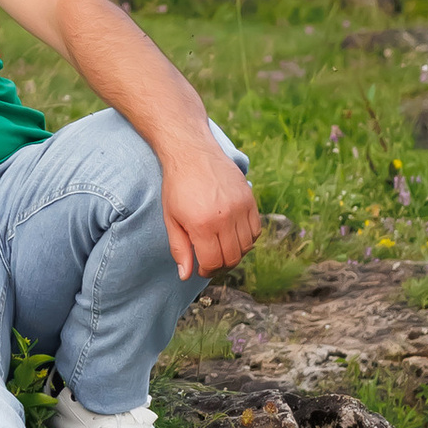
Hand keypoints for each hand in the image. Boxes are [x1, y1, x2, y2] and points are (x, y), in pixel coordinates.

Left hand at [161, 133, 259, 280]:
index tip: (201, 268)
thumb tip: (185, 275)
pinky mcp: (250, 199)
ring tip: (221, 248)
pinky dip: (247, 239)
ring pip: (246, 246)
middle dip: (221, 265)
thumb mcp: (171, 218)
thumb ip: (179, 248)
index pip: (213, 261)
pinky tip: (233, 235)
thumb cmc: (177, 186)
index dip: (207, 270)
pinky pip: (256, 230)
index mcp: (202, 225)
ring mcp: (240, 208)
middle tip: (211, 261)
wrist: (192, 153)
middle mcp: (225, 218)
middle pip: (232, 257)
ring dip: (235, 253)